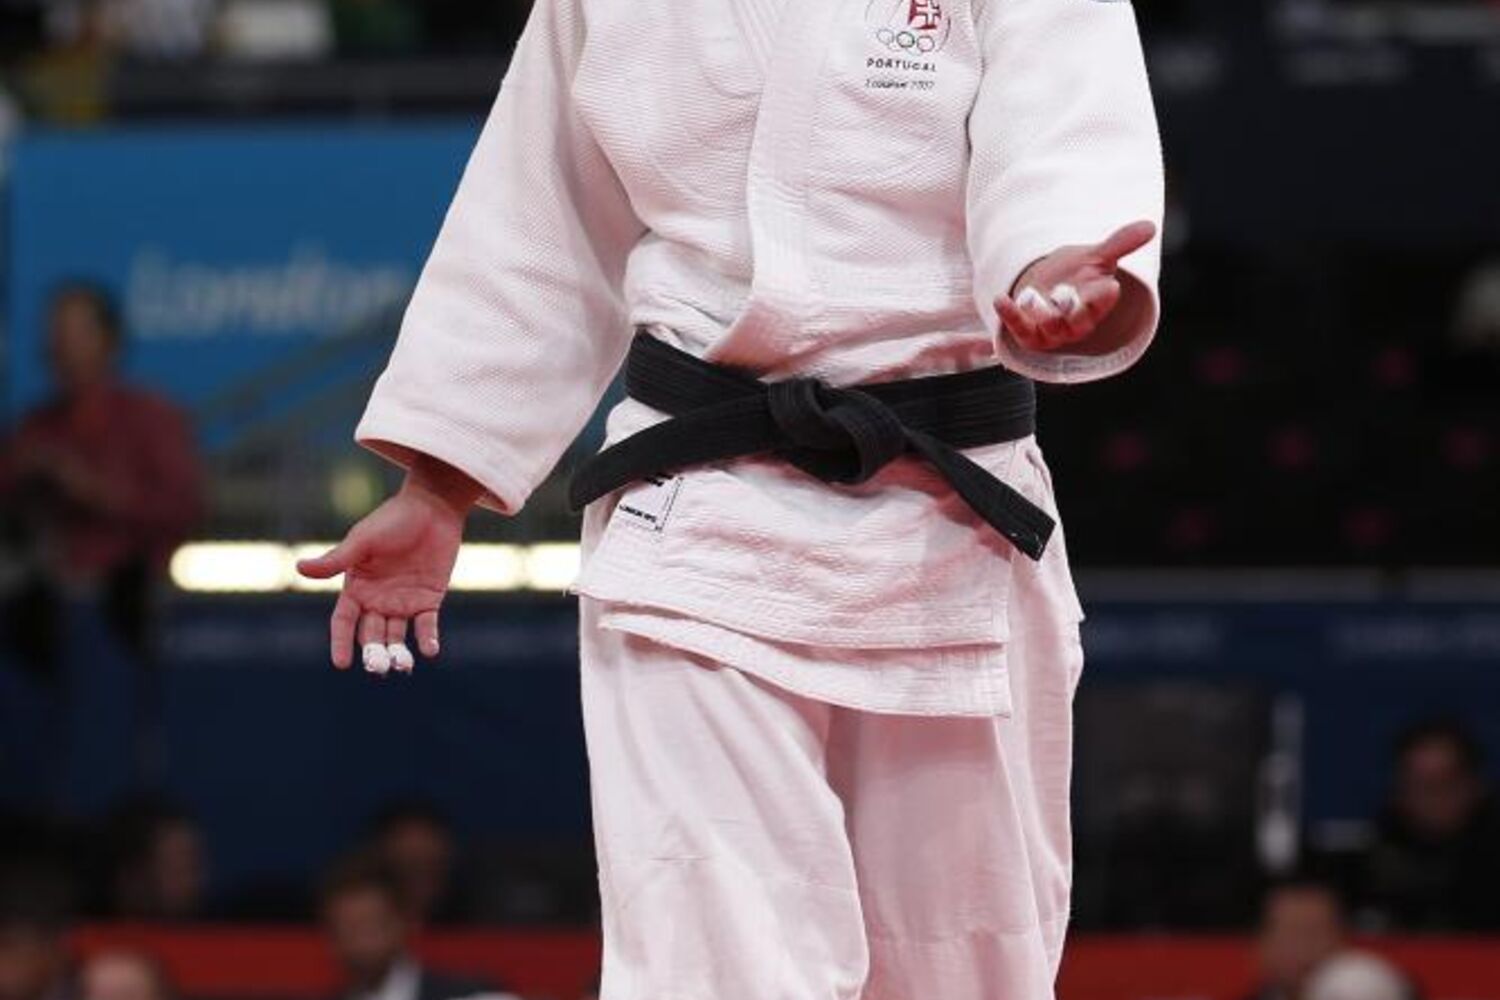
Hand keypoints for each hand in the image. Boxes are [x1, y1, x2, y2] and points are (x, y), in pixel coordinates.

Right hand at [297, 457, 481, 671]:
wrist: (432, 508)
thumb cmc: (392, 520)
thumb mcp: (362, 541)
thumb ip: (336, 560)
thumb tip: (299, 568)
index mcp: (356, 588)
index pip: (343, 622)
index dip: (341, 642)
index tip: (341, 664)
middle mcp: (377, 600)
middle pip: (370, 634)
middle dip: (373, 652)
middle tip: (377, 668)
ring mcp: (403, 601)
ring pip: (397, 636)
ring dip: (398, 652)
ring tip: (402, 666)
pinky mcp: (429, 599)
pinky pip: (426, 626)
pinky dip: (427, 639)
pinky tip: (429, 651)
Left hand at [996, 220, 1156, 352]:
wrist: (1047, 287)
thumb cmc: (1077, 274)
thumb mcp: (1097, 256)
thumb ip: (1121, 243)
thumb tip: (1150, 226)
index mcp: (1098, 303)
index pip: (1105, 300)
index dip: (1105, 295)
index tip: (1110, 287)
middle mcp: (1079, 322)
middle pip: (1079, 321)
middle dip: (1073, 309)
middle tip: (1065, 294)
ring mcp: (1054, 331)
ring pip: (1051, 328)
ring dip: (1041, 314)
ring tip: (1030, 296)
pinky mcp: (1030, 334)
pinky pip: (1020, 329)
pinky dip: (1010, 316)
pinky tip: (1000, 298)